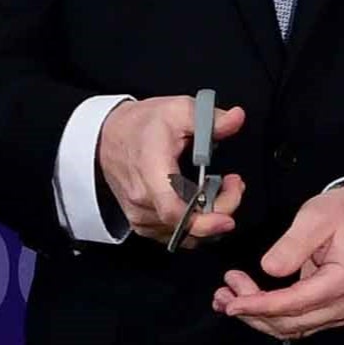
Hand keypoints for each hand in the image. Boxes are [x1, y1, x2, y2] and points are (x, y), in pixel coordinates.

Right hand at [97, 95, 244, 249]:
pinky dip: (195, 225)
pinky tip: (202, 203)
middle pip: (188, 225)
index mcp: (151, 171)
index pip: (174, 211)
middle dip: (221, 209)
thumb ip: (210, 118)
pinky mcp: (142, 223)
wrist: (109, 137)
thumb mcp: (177, 109)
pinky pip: (176, 235)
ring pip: (185, 234)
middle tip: (233, 185)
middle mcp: (142, 199)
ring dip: (210, 216)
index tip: (228, 216)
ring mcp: (140, 215)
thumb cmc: (141, 126)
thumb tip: (235, 119)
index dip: (205, 222)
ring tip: (219, 189)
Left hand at [212, 181, 343, 341]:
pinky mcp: (331, 310)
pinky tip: (249, 304)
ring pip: (291, 327)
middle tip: (224, 295)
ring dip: (257, 317)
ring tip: (228, 299)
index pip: (294, 303)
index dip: (260, 306)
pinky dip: (270, 316)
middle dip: (252, 312)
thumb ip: (291, 245)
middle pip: (290, 323)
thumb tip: (269, 269)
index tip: (233, 302)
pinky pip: (297, 322)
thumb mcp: (315, 217)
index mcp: (343, 280)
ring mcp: (339, 310)